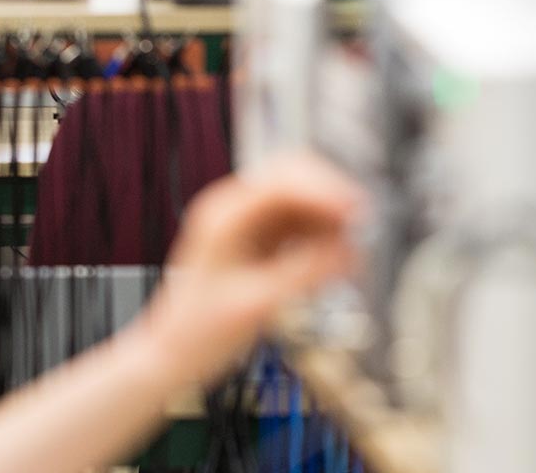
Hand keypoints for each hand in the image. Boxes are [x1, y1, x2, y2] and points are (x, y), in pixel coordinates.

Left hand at [133, 155, 363, 385]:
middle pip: (295, 177)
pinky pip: (300, 224)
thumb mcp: (256, 305)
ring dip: (330, 219)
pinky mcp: (260, 241)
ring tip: (351, 253)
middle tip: (362, 228)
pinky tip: (336, 260)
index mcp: (224, 215)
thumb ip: (304, 274)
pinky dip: (322, 236)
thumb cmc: (198, 333)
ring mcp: (248, 223)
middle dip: (331, 198)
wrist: (173, 356)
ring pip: (303, 200)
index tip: (357, 213)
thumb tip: (350, 252)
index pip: (283, 181)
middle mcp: (236, 209)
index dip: (325, 191)